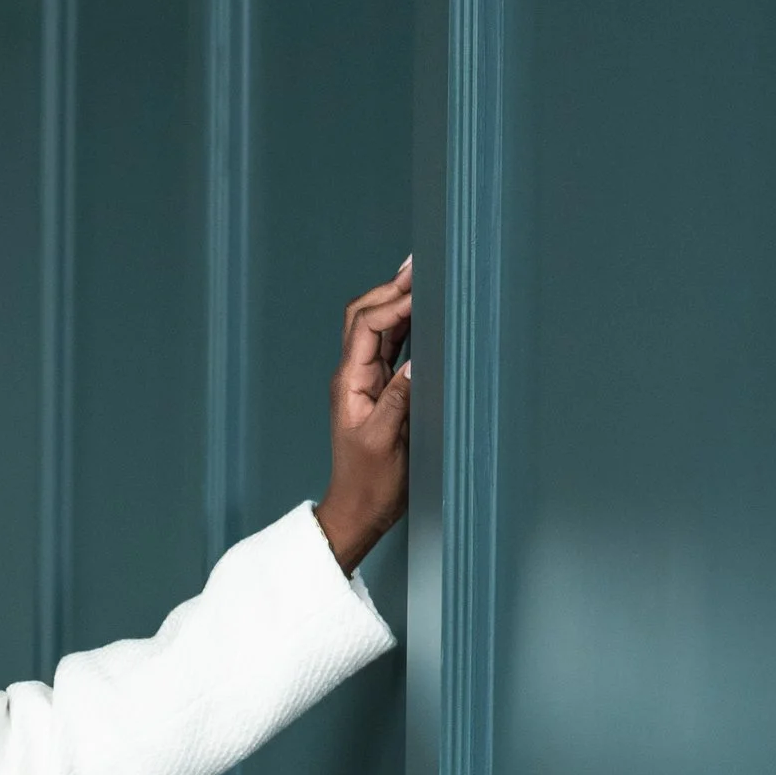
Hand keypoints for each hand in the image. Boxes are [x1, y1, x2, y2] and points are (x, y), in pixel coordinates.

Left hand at [317, 258, 411, 573]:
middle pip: (366, 315)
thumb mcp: (386, 443)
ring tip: (425, 277)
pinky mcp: (381, 390)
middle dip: (391, 288)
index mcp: (350, 382)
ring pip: (379, 327)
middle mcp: (354, 375)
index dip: (393, 302)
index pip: (367, 326)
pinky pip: (391, 347)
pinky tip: (425, 313)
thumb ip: (398, 399)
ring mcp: (366, 381)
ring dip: (399, 301)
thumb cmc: (371, 483)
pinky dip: (407, 325)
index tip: (422, 288)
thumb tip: (416, 360)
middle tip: (421, 264)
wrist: (359, 510)